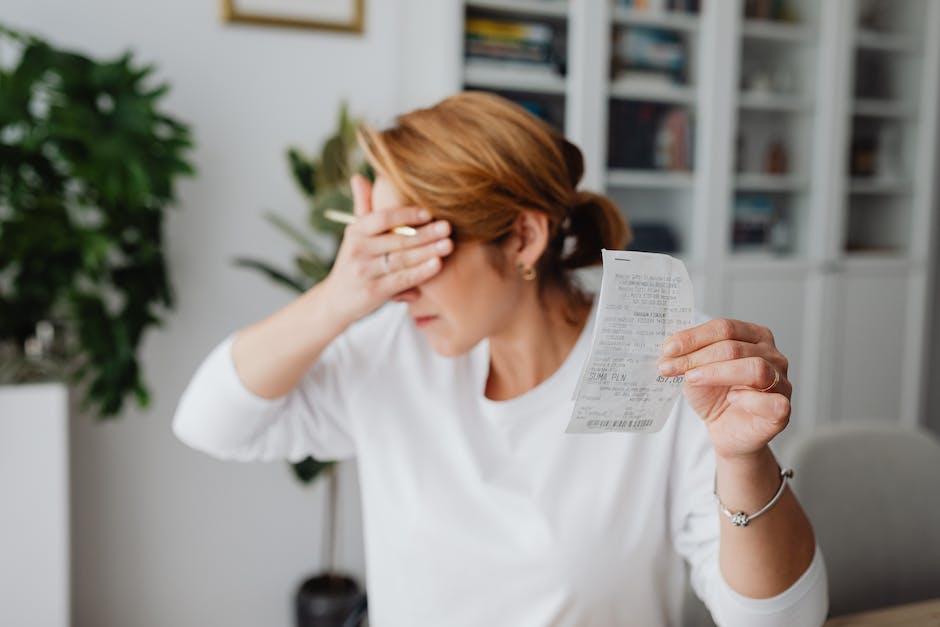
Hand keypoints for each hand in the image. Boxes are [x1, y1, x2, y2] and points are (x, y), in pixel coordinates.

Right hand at [321, 174, 452, 322]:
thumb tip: (359, 176)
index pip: (381, 218)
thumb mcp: (354, 234)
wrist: (337, 300)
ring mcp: (364, 272)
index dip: (405, 214)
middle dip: (424, 233)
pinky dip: (421, 272)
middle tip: (447, 227)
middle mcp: (357, 250)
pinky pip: (402, 279)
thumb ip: (363, 206)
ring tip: (448, 244)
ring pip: (402, 259)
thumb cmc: (355, 261)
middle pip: (396, 239)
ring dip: (427, 251)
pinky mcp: (373, 292)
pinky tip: (438, 264)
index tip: (428, 213)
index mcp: (355, 231)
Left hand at [657, 319, 791, 460]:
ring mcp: (781, 382)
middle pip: (735, 347)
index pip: (725, 328)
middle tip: (669, 367)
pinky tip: (731, 400)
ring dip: (716, 373)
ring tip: (691, 379)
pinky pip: (771, 401)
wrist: (725, 431)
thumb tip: (669, 349)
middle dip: (697, 357)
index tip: (668, 348)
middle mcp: (773, 356)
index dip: (694, 337)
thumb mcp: (696, 371)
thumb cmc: (715, 396)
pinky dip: (749, 399)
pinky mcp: (782, 410)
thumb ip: (688, 356)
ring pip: (754, 369)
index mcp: (755, 337)